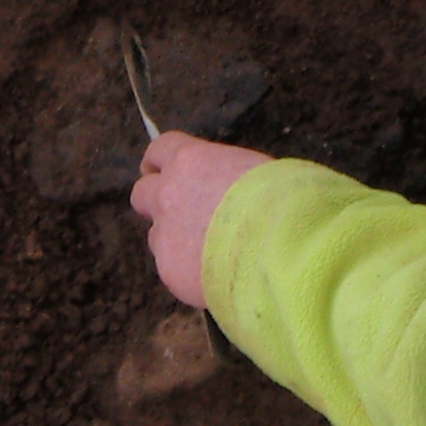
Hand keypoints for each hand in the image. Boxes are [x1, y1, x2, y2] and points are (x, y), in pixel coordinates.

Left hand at [129, 133, 271, 307]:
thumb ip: (229, 175)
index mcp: (190, 161)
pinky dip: (188, 271)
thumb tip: (232, 185)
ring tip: (212, 251)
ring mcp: (165, 235)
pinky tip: (217, 275)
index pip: (158, 150)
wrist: (283, 252)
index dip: (160, 161)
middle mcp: (168, 194)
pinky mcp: (169, 270)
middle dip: (156, 200)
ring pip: (157, 235)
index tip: (161, 169)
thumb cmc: (284, 203)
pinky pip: (172, 268)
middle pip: (141, 193)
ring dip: (176, 240)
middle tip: (178, 211)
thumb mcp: (259, 170)